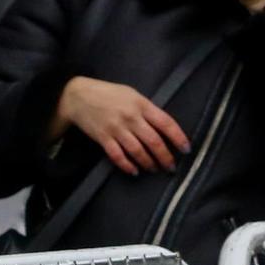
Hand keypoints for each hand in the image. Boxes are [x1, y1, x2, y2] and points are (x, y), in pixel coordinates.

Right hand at [52, 77, 190, 175]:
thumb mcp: (132, 94)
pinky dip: (127, 166)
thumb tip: (163, 127)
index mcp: (141, 104)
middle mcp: (131, 117)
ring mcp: (116, 128)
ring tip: (154, 169)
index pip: (166, 123)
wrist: (78, 96)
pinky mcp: (103, 138)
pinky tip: (134, 171)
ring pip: (138, 151)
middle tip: (171, 166)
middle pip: (154, 141)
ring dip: (149, 163)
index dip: (178, 137)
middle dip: (165, 157)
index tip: (186, 149)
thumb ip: (147, 109)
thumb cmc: (108, 93)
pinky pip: (118, 156)